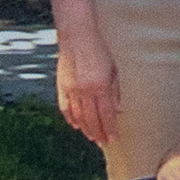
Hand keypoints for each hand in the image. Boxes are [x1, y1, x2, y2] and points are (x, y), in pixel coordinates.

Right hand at [53, 16, 117, 149]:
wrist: (77, 36)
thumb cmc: (98, 50)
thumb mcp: (113, 69)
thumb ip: (115, 91)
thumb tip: (118, 111)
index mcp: (100, 86)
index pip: (106, 115)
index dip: (110, 130)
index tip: (114, 139)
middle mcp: (85, 91)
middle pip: (92, 120)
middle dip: (99, 134)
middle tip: (104, 143)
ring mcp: (71, 89)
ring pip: (78, 117)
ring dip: (86, 129)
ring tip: (92, 137)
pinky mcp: (62, 86)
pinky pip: (66, 108)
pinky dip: (70, 118)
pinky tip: (75, 125)